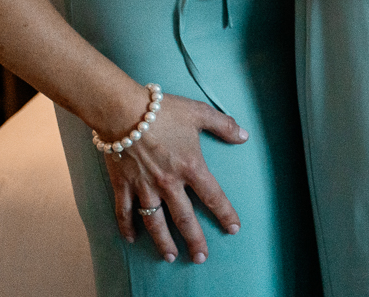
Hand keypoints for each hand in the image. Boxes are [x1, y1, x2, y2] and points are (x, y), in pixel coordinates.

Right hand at [103, 89, 246, 262]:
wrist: (124, 111)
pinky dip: (127, 227)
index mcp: (191, 167)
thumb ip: (223, 125)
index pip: (213, 196)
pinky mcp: (124, 186)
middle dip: (195, 240)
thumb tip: (244, 136)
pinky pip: (125, 212)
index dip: (225, 214)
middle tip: (201, 257)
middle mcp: (169, 183)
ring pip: (155, 222)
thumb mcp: (199, 113)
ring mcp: (144, 187)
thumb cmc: (163, 111)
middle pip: (185, 218)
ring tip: (170, 256)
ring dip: (163, 241)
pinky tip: (131, 239)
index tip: (233, 229)